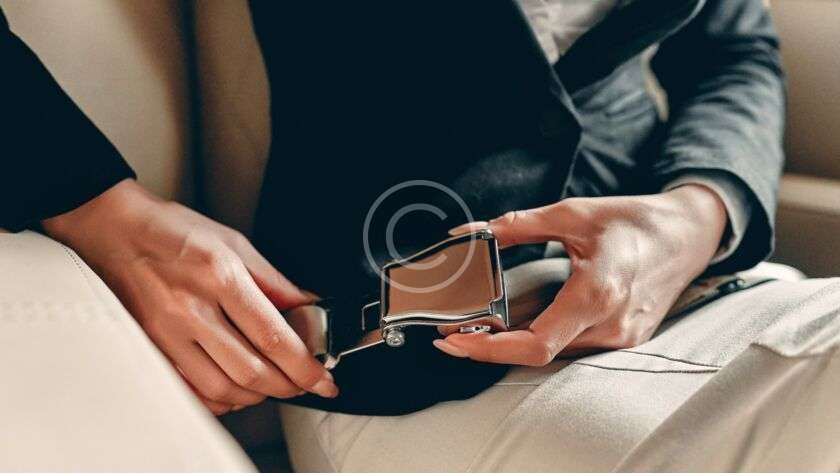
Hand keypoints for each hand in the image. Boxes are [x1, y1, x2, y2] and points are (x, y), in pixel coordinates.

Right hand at [43, 179, 337, 413]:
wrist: (114, 229)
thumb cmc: (174, 232)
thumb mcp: (235, 243)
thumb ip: (276, 282)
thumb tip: (310, 307)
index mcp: (220, 277)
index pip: (273, 337)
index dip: (305, 366)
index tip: (323, 378)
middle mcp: (191, 309)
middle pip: (251, 371)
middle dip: (288, 386)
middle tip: (303, 382)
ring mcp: (166, 333)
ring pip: (222, 388)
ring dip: (257, 394)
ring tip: (272, 382)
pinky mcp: (150, 347)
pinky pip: (190, 390)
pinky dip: (221, 398)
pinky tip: (235, 387)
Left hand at [433, 185, 727, 365]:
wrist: (689, 235)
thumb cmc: (634, 221)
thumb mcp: (571, 213)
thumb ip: (518, 226)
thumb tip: (473, 234)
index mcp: (596, 293)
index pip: (535, 344)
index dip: (490, 349)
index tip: (456, 342)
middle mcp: (611, 324)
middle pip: (538, 353)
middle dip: (492, 346)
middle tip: (454, 333)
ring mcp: (621, 337)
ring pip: (556, 352)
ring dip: (517, 343)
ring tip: (481, 326)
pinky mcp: (626, 339)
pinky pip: (576, 346)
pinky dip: (545, 338)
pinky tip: (522, 324)